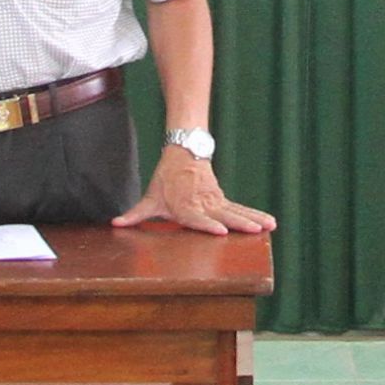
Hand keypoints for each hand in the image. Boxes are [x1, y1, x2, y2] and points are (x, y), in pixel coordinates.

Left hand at [117, 144, 276, 234]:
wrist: (184, 152)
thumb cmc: (166, 179)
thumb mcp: (150, 197)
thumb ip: (136, 214)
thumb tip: (115, 224)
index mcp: (185, 207)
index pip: (197, 218)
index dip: (208, 225)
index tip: (222, 231)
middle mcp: (203, 205)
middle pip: (223, 216)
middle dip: (239, 223)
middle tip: (254, 230)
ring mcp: (216, 201)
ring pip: (237, 211)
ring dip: (253, 219)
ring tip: (269, 226)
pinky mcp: (223, 199)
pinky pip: (241, 209)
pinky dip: (256, 214)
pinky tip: (270, 222)